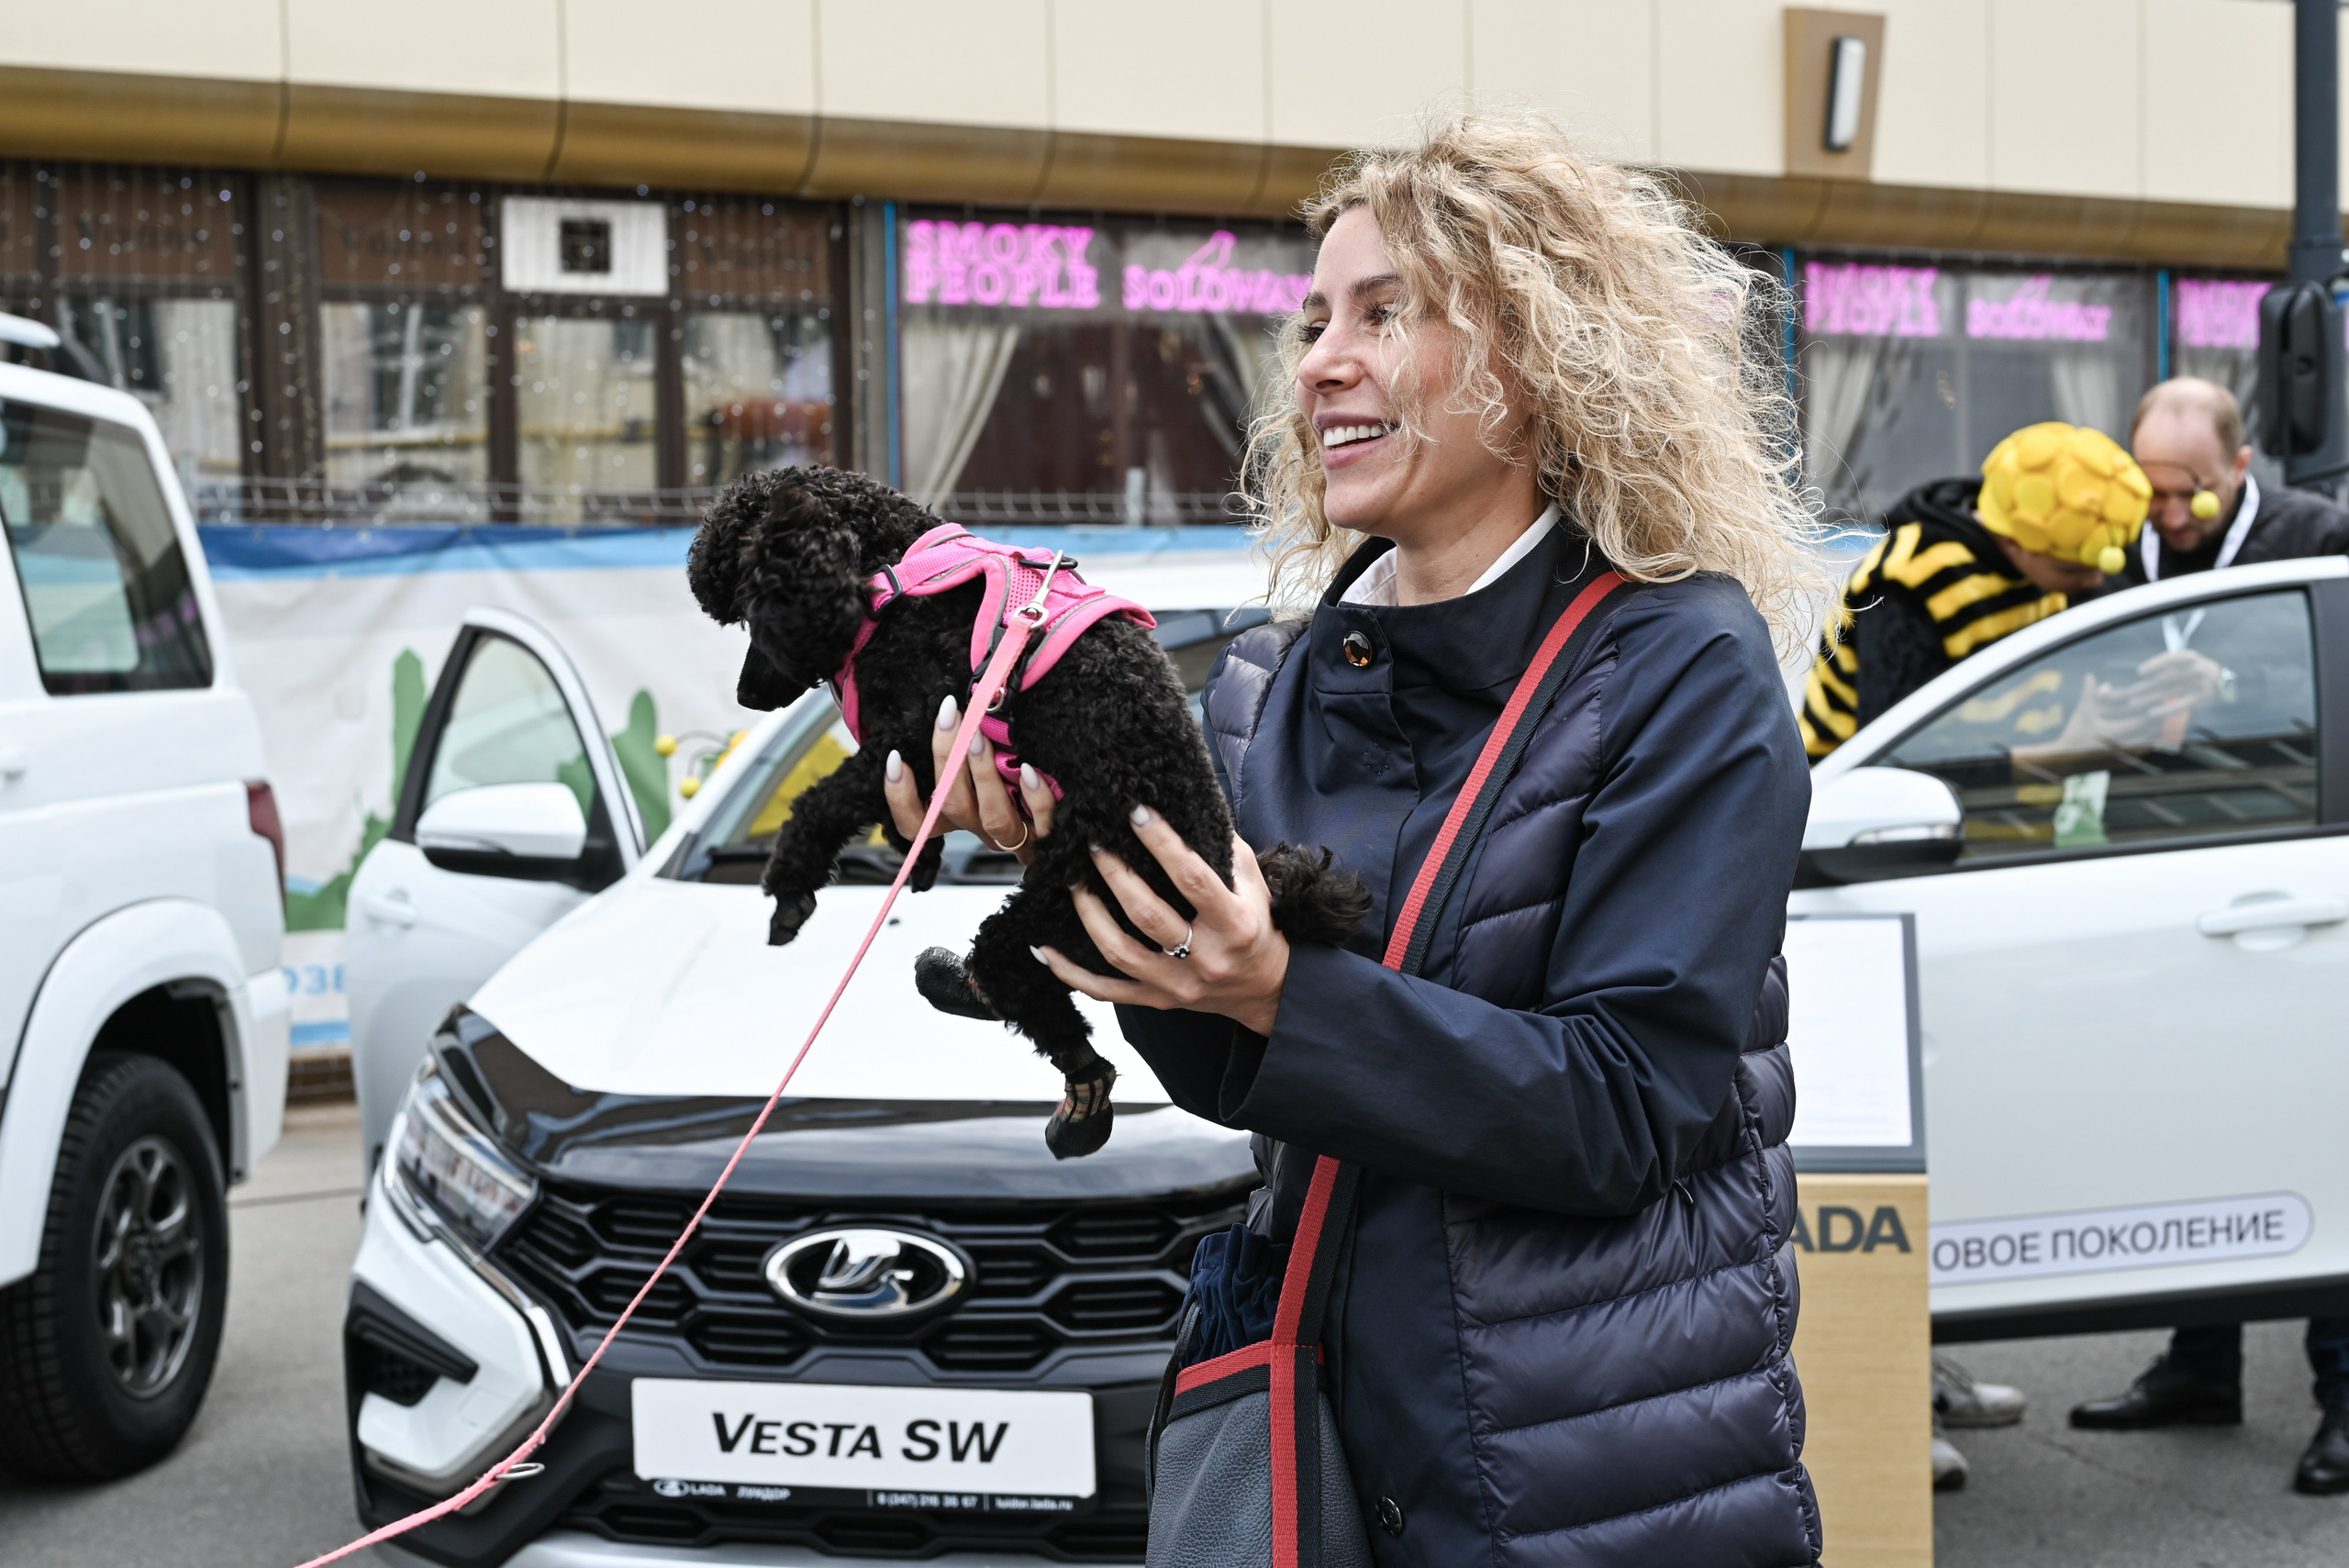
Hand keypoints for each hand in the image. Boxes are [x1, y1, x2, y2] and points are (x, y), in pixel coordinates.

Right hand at [883, 695, 1057, 861]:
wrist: (1067, 806)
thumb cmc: (1013, 766)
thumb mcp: (978, 757)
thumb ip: (960, 742)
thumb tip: (948, 703)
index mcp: (955, 816)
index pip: (915, 825)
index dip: (900, 798)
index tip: (895, 758)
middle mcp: (979, 828)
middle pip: (952, 807)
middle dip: (947, 759)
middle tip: (949, 715)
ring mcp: (1012, 836)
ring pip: (993, 819)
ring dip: (983, 776)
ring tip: (980, 738)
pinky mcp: (1046, 837)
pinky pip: (1042, 824)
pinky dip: (1035, 798)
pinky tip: (1031, 771)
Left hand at [1033, 812, 1289, 1037]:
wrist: (1266, 987)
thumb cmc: (1255, 924)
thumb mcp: (1253, 882)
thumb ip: (1222, 847)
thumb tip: (1185, 805)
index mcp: (1234, 924)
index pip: (1193, 879)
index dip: (1162, 844)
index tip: (1137, 813)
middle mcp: (1206, 958)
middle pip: (1148, 915)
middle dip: (1115, 874)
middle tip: (1093, 842)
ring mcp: (1178, 984)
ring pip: (1120, 952)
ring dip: (1090, 914)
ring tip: (1071, 882)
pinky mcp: (1157, 1000)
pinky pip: (1105, 991)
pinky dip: (1071, 972)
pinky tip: (1044, 949)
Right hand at [2028, 650, 2225, 757]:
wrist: (2068, 759)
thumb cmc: (2075, 734)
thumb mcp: (2082, 713)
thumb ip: (2089, 695)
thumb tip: (2092, 677)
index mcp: (2115, 732)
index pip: (2143, 720)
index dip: (2158, 710)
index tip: (2170, 700)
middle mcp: (2125, 744)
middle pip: (2153, 732)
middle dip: (2168, 721)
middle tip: (2183, 710)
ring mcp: (2126, 753)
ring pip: (2152, 743)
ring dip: (2165, 734)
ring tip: (2179, 725)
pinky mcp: (2126, 759)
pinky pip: (2145, 751)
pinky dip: (2156, 744)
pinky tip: (2166, 739)